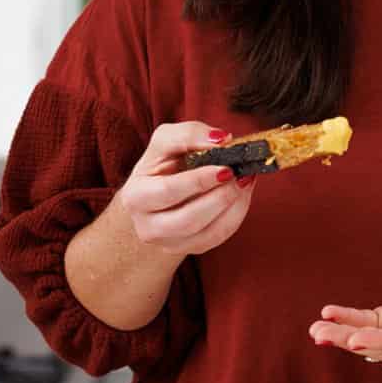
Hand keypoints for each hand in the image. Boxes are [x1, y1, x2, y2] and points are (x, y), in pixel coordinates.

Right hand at [118, 121, 254, 256]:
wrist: (158, 193)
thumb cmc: (163, 165)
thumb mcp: (166, 141)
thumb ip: (190, 134)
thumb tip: (221, 140)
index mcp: (136, 196)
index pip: (168, 191)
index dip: (199, 180)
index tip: (225, 167)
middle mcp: (147, 226)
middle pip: (188, 220)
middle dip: (220, 197)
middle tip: (240, 175)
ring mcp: (168, 242)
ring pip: (207, 233)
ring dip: (233, 205)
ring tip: (245, 180)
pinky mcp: (189, 248)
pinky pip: (217, 237)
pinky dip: (236, 215)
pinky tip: (242, 194)